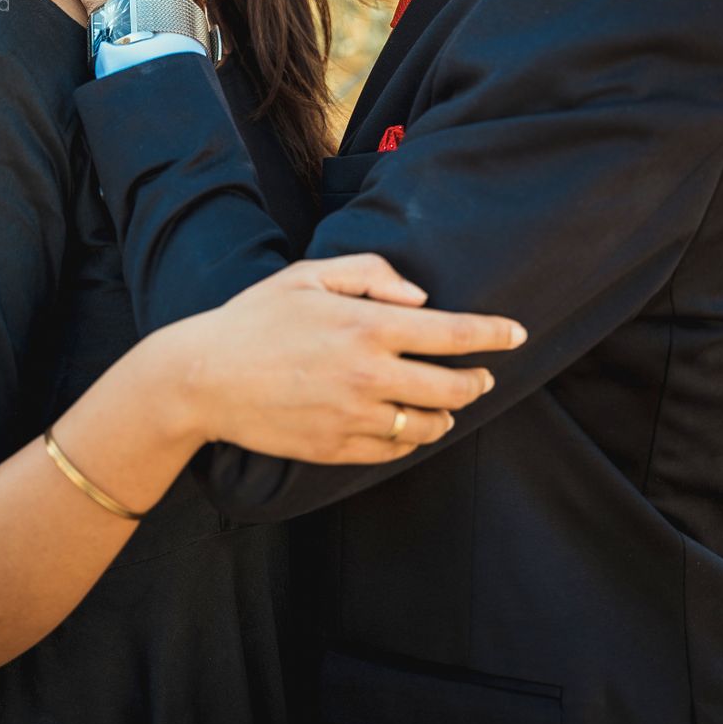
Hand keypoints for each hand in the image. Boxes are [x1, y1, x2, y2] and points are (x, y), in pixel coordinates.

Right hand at [163, 254, 526, 463]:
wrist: (204, 379)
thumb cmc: (257, 317)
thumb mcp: (310, 275)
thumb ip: (372, 275)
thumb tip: (422, 298)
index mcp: (369, 326)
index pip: (455, 334)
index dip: (494, 333)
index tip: (518, 334)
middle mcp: (371, 375)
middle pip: (454, 386)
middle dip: (479, 380)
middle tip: (484, 375)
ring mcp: (356, 416)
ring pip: (430, 424)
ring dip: (448, 412)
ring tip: (447, 402)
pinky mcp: (339, 448)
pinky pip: (395, 448)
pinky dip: (411, 436)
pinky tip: (409, 423)